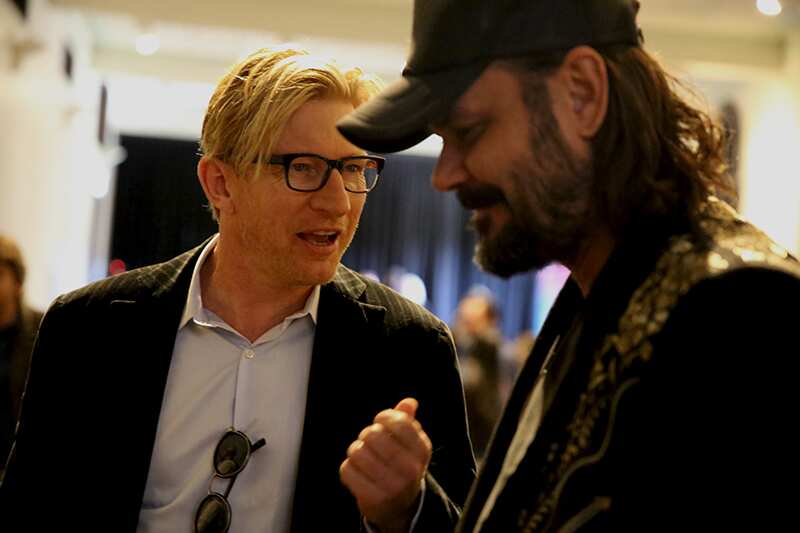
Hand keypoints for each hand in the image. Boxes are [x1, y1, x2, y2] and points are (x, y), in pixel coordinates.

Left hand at [340, 398, 432, 532]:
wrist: (400, 507)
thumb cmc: (402, 465)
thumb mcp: (410, 444)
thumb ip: (408, 420)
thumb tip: (409, 402)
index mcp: (422, 451)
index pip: (399, 422)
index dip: (384, 416)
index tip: (380, 421)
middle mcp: (411, 469)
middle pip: (374, 435)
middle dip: (366, 434)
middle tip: (369, 441)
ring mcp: (392, 486)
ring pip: (357, 452)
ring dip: (355, 450)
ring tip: (361, 455)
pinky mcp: (373, 499)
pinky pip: (347, 470)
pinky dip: (348, 467)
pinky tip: (356, 470)